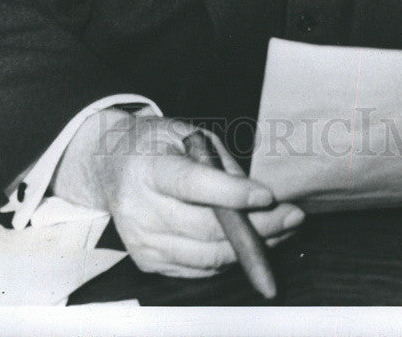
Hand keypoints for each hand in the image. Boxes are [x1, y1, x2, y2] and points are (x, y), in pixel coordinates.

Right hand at [52, 110, 303, 276]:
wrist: (108, 165)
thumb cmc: (156, 145)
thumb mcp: (187, 134)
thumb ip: (219, 163)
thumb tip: (256, 196)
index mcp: (148, 167)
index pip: (192, 184)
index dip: (232, 193)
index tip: (269, 195)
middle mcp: (139, 209)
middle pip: (205, 228)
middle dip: (258, 225)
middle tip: (293, 216)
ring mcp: (142, 241)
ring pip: (207, 255)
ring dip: (252, 246)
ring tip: (283, 230)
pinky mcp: (148, 262)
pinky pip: (199, 268)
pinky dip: (230, 257)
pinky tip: (253, 241)